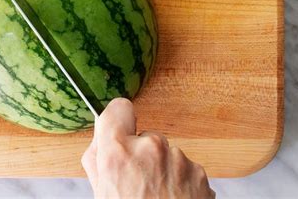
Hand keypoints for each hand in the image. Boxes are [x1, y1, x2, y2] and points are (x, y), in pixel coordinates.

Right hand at [82, 98, 214, 198]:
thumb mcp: (101, 193)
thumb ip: (98, 160)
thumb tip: (102, 140)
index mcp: (118, 153)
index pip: (118, 108)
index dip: (118, 119)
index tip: (119, 128)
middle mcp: (150, 148)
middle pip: (144, 135)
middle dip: (141, 154)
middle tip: (138, 183)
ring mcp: (178, 159)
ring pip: (165, 153)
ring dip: (162, 168)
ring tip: (157, 197)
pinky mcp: (199, 171)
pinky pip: (184, 167)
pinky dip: (179, 180)